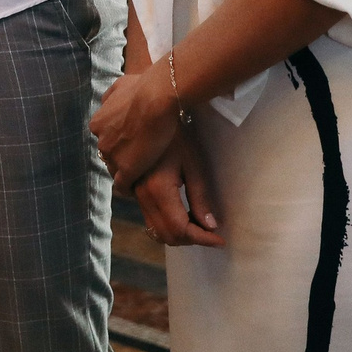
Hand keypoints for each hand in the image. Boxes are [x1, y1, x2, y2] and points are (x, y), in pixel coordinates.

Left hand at [89, 62, 183, 193]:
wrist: (157, 97)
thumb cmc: (144, 87)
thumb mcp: (120, 85)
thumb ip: (111, 97)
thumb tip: (106, 102)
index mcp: (98, 123)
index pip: (105, 139)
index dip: (119, 143)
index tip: (131, 145)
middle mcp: (101, 140)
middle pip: (109, 155)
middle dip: (121, 157)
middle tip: (139, 158)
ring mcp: (113, 156)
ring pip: (115, 170)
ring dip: (126, 172)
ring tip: (141, 174)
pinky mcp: (126, 170)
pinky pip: (123, 186)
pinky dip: (129, 188)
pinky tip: (137, 190)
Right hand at [129, 119, 222, 247]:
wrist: (147, 112)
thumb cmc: (175, 135)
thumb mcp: (193, 164)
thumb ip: (200, 198)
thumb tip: (211, 226)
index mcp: (158, 190)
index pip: (181, 229)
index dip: (203, 239)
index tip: (220, 240)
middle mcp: (142, 196)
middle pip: (166, 234)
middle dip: (191, 239)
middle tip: (211, 233)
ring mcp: (134, 193)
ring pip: (155, 229)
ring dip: (178, 233)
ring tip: (198, 223)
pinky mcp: (132, 189)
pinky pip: (148, 217)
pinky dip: (166, 223)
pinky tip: (181, 211)